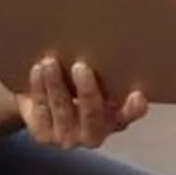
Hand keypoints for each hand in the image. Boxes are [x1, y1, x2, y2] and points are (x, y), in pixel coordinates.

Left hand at [20, 57, 145, 148]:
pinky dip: (39, 88)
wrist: (42, 102)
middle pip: (92, 116)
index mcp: (114, 119)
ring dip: (56, 85)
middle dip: (87, 92)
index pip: (126, 116)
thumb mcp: (95, 79)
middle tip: (80, 66)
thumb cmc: (76, 85)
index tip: (137, 95)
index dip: (133, 109)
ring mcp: (67, 137)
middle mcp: (93, 134)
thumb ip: (104, 71)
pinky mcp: (43, 135)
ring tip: (50, 63)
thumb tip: (109, 36)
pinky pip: (41, 110)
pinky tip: (37, 70)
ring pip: (62, 111)